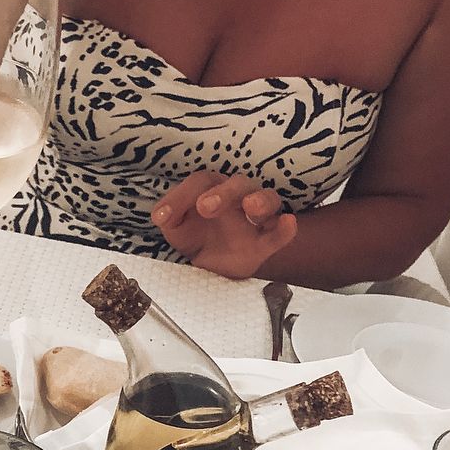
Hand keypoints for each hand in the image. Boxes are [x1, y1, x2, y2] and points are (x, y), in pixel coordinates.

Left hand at [151, 172, 297, 279]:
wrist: (214, 266)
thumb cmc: (196, 237)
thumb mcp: (176, 229)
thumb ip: (170, 219)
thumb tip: (161, 216)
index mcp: (212, 189)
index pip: (200, 183)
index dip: (181, 196)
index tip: (163, 217)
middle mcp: (237, 197)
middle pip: (237, 184)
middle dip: (223, 192)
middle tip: (206, 207)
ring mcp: (256, 218)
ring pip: (267, 199)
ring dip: (260, 200)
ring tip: (251, 208)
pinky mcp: (266, 241)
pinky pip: (280, 232)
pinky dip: (285, 228)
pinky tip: (288, 223)